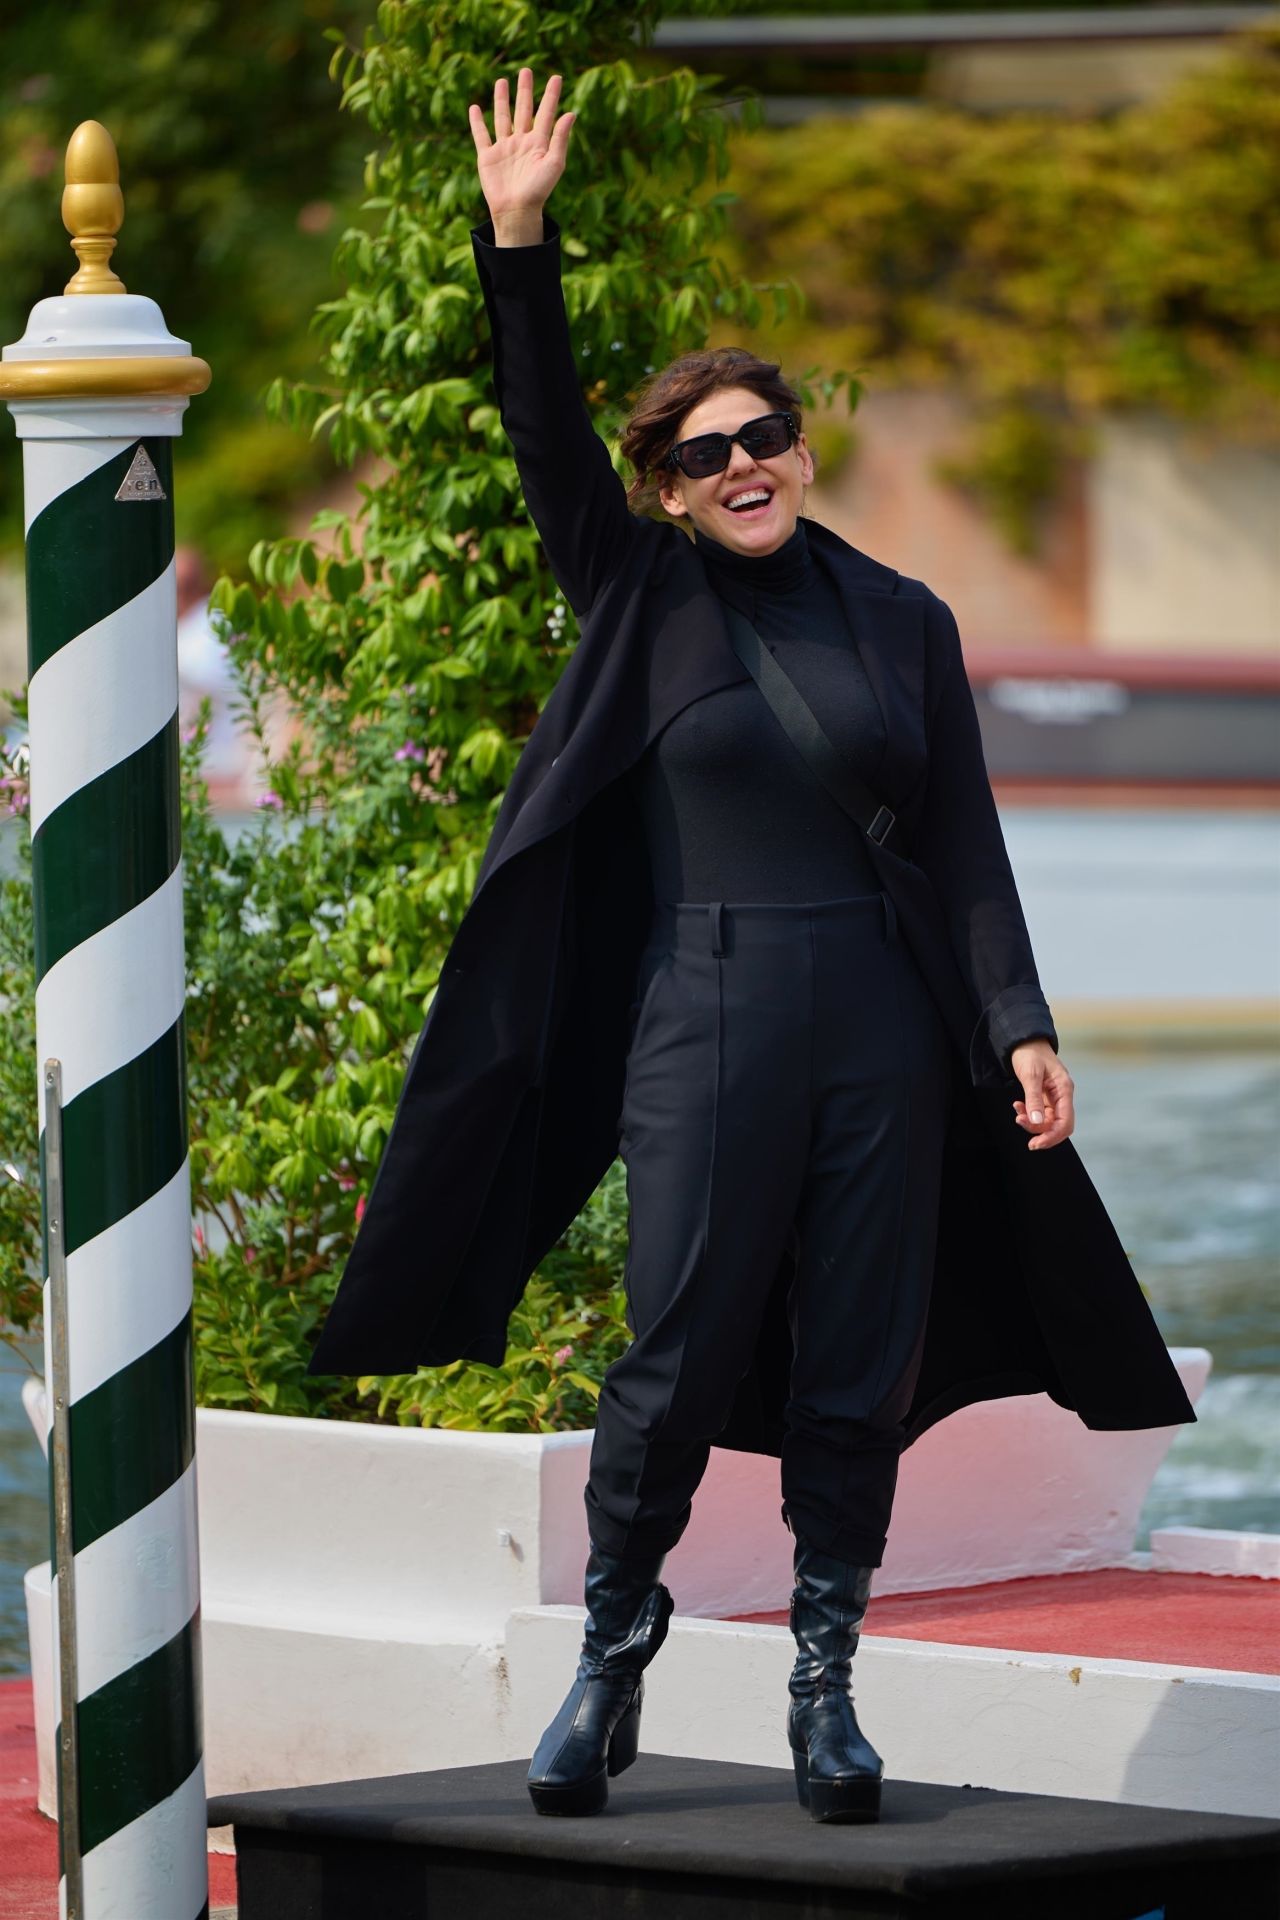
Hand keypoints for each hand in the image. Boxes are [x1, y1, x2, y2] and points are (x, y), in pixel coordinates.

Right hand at [468, 67, 576, 225]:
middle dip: (525, 91)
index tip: (557, 77)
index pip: (546, 113)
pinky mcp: (488, 157)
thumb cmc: (538, 190)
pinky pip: (481, 136)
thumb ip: (560, 138)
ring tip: (502, 81)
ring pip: (502, 118)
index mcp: (539, 143)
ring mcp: (504, 149)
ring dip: (502, 100)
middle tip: (526, 71)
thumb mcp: (554, 163)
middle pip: (523, 110)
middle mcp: (522, 142)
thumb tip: (571, 113)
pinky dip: (477, 122)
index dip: (551, 96)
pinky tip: (475, 108)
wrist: (516, 210)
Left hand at [1010, 1039, 1074, 1149]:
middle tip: (1024, 1133)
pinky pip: (1039, 1113)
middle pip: (1058, 1125)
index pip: (1065, 1122)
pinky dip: (1028, 1114)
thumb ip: (1033, 1099)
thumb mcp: (1030, 1075)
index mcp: (1064, 1089)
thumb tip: (1037, 1121)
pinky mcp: (1044, 1097)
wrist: (1024, 1040)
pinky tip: (1018, 1106)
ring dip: (1032, 1122)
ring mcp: (1054, 1097)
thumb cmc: (1030, 1053)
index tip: (1036, 1144)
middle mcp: (1062, 1096)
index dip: (1052, 1136)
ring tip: (1017, 1114)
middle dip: (1041, 1132)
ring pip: (1047, 1121)